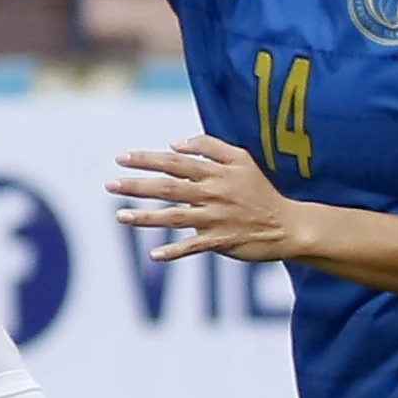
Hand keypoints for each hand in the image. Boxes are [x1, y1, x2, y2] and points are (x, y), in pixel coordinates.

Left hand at [112, 133, 307, 266]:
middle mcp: (212, 195)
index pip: (174, 163)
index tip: (121, 158)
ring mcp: (215, 219)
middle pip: (168, 188)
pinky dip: (174, 251)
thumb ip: (210, 147)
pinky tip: (153, 255)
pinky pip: (193, 247)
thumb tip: (175, 143)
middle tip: (109, 184)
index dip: (147, 159)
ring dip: (145, 218)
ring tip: (120, 216)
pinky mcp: (220, 241)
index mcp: (215, 174)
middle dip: (136, 186)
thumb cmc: (260, 190)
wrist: (288, 225)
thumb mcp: (241, 160)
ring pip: (174, 217)